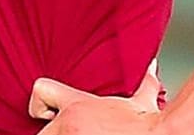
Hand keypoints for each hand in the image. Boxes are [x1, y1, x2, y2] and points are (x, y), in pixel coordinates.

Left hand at [29, 65, 164, 133]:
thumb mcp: (142, 103)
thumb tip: (152, 65)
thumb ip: (143, 83)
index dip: (42, 102)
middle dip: (56, 134)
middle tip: (75, 134)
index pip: (41, 90)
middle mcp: (69, 125)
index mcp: (78, 106)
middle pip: (42, 130)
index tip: (49, 113)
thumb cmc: (147, 127)